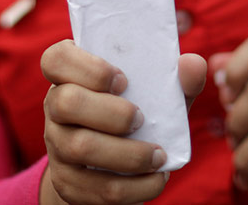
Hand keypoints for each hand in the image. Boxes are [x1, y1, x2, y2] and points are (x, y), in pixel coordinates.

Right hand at [39, 40, 206, 204]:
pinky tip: (155, 179)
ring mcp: (56, 147)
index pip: (56, 59)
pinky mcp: (67, 184)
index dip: (88, 68)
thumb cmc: (135, 116)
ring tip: (158, 155)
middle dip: (111, 112)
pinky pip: (97, 187)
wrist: (113, 170)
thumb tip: (192, 64)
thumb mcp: (155, 95)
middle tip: (142, 119)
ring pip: (80, 147)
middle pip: (66, 102)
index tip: (123, 80)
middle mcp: (54, 108)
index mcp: (69, 76)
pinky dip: (135, 187)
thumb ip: (175, 78)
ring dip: (128, 153)